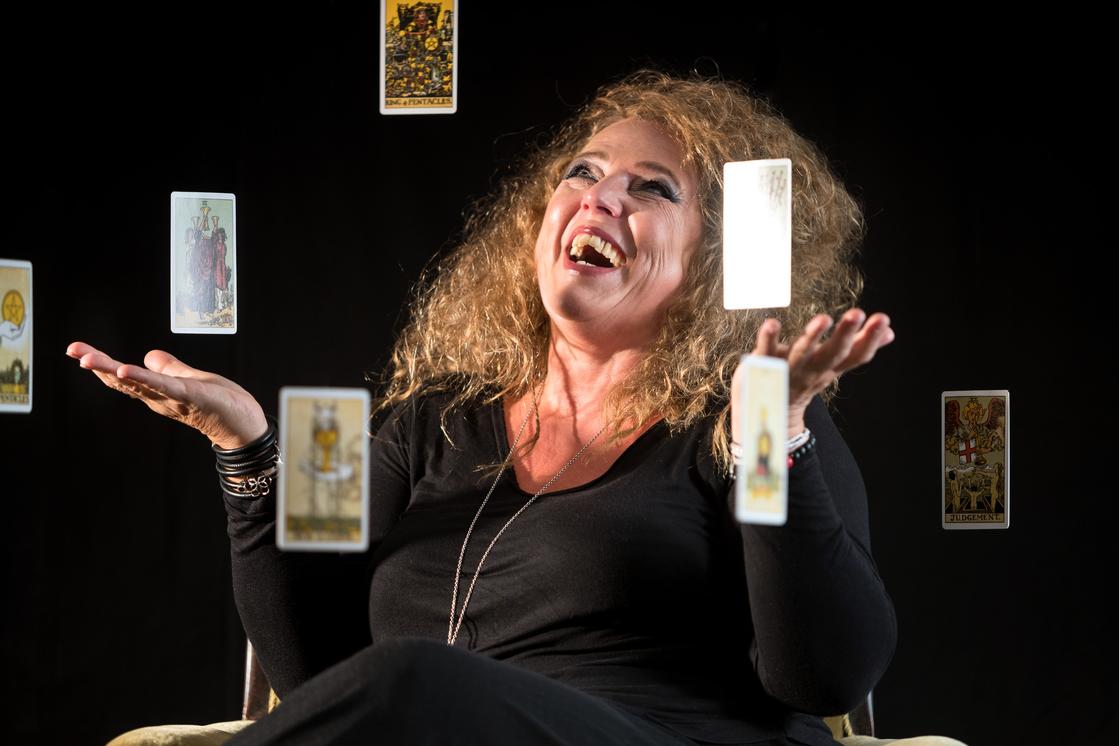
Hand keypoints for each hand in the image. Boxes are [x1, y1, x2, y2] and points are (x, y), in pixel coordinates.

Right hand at [65, 341, 267, 449]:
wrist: (245, 425)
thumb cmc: (221, 403)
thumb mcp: (191, 379)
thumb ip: (170, 369)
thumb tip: (150, 356)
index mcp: (157, 392)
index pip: (124, 375)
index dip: (101, 363)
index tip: (76, 349)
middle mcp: (159, 398)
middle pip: (123, 379)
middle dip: (97, 365)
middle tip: (73, 350)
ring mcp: (173, 399)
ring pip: (137, 383)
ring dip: (112, 371)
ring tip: (89, 361)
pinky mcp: (191, 397)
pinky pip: (164, 387)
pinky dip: (146, 378)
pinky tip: (128, 370)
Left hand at [734, 309, 894, 439]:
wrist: (768, 407)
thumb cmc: (804, 377)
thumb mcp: (834, 365)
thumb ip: (858, 348)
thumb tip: (890, 332)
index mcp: (832, 367)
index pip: (856, 356)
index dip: (871, 339)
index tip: (883, 319)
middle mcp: (813, 369)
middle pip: (832, 353)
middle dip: (845, 334)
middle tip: (857, 313)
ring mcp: (788, 368)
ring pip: (802, 353)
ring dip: (813, 336)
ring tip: (824, 318)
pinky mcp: (763, 363)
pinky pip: (765, 351)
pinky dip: (768, 338)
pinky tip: (772, 323)